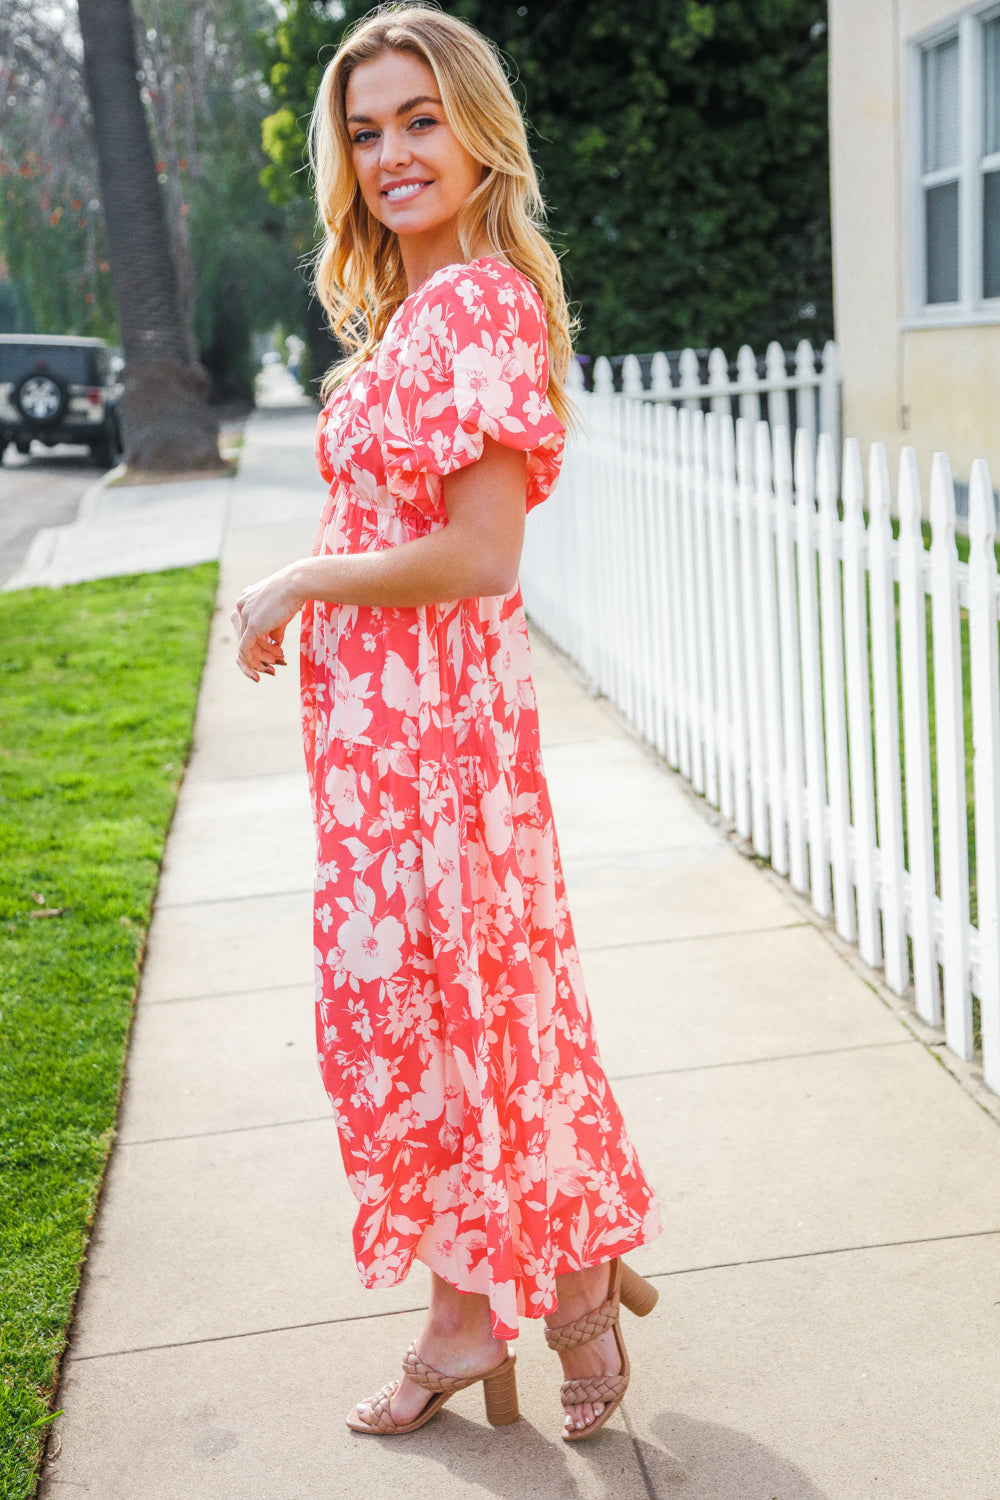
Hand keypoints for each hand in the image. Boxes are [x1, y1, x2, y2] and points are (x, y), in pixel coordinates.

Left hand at [231, 565, 302, 681]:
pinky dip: (256, 658)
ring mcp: (244, 614)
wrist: (297, 584)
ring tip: (278, 659)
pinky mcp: (251, 625)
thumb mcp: (280, 611)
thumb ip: (274, 627)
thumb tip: (275, 642)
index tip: (273, 647)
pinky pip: (246, 648)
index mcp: (247, 598)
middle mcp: (241, 605)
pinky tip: (269, 662)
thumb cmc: (294, 593)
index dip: (259, 639)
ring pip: (246, 644)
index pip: (247, 624)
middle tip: (275, 659)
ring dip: (263, 655)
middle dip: (259, 650)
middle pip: (244, 635)